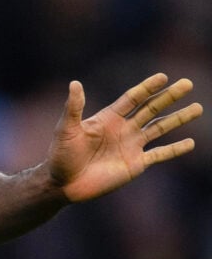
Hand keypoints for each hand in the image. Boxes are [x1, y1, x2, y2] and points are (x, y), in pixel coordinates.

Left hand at [48, 73, 202, 202]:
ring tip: (197, 107)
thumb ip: (74, 107)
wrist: (64, 182)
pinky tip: (190, 143)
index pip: (132, 98)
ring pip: (160, 128)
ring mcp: (131, 146)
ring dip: (178, 118)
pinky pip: (160, 154)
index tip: (163, 76)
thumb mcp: (67, 128)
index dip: (147, 87)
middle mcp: (123, 129)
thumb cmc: (61, 154)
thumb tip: (75, 83)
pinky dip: (175, 149)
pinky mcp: (136, 164)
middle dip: (169, 96)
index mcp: (108, 118)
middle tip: (187, 83)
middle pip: (151, 108)